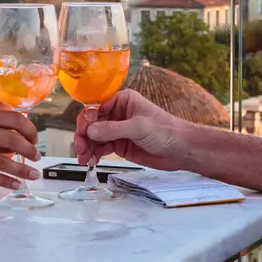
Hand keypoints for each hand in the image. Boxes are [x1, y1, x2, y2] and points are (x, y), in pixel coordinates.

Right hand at [0, 107, 39, 189]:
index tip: (35, 138)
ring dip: (22, 169)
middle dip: (30, 150)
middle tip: (37, 158)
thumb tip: (16, 136)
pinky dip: (5, 181)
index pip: (13, 118)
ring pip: (3, 161)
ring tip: (34, 174)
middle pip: (12, 139)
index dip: (29, 129)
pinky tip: (16, 185)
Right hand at [75, 89, 192, 171]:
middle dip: (84, 135)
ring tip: (84, 158)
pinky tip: (91, 160)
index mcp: (123, 100)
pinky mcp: (120, 145)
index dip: (87, 119)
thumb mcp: (138, 127)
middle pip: (92, 123)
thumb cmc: (166, 130)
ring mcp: (118, 130)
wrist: (180, 149)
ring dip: (87, 147)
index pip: (96, 107)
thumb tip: (90, 131)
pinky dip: (94, 154)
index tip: (83, 132)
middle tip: (80, 148)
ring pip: (94, 137)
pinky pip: (101, 147)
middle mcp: (118, 114)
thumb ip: (113, 129)